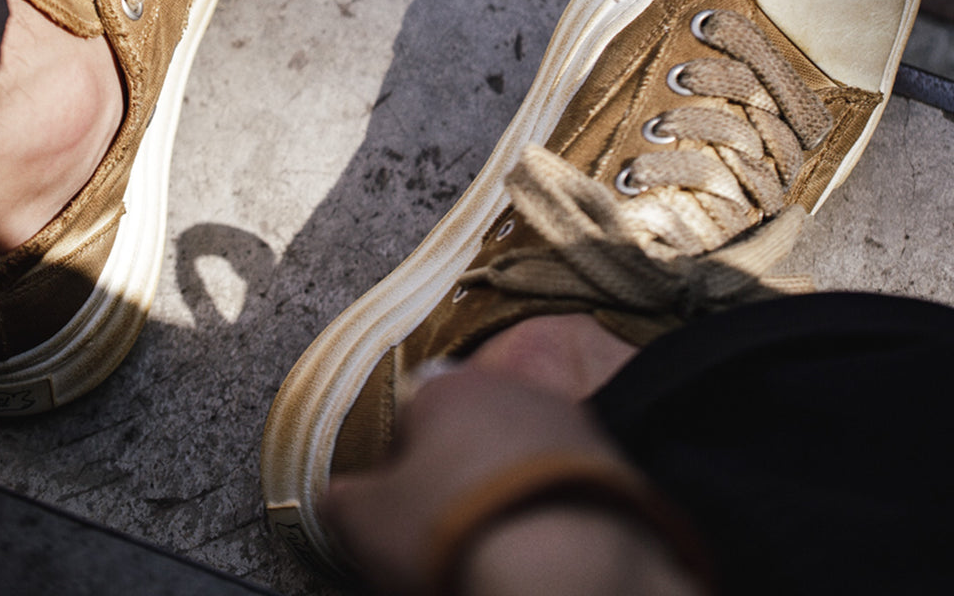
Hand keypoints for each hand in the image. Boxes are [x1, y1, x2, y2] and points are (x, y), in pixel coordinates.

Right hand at [322, 365, 706, 595]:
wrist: (565, 566)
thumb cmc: (453, 530)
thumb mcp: (364, 521)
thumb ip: (342, 499)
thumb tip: (339, 497)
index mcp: (445, 387)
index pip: (409, 416)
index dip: (400, 470)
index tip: (402, 515)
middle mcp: (511, 388)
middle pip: (471, 432)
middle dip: (458, 475)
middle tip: (450, 533)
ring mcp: (569, 422)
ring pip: (522, 456)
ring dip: (509, 490)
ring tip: (502, 545)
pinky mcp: (615, 464)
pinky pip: (567, 485)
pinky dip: (554, 512)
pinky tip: (544, 548)